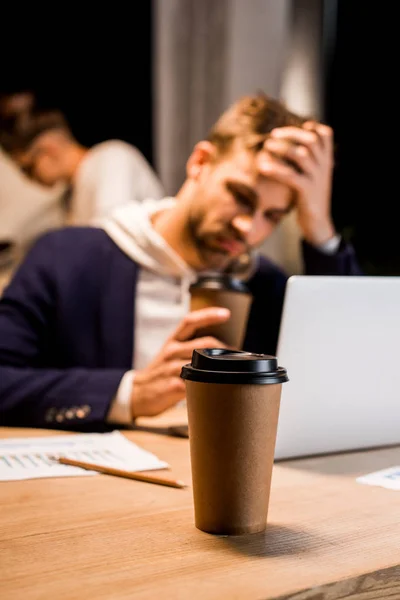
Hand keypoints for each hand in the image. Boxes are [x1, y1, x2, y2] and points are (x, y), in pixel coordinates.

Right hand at [130, 307, 229, 417]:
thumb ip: (189, 347)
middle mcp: (171, 351)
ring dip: (219, 366)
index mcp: (172, 341)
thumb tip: (219, 345)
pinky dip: (207, 384)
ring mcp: (171, 368)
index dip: (208, 315)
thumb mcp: (170, 354)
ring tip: (232, 371)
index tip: (226, 313)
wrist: (137, 393)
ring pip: (200, 362)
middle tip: (237, 354)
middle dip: (223, 348)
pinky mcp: (173, 386)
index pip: (189, 321)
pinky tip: (215, 386)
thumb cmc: (159, 373)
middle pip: (202, 343)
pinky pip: (195, 383)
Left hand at [258, 121, 335, 245]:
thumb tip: (294, 146)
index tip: (298, 126)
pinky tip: (262, 167)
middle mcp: (324, 167)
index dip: (313, 127)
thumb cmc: (310, 199)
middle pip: (311, 140)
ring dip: (282, 147)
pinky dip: (275, 169)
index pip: (326, 135)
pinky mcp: (307, 191)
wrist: (317, 224)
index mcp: (326, 162)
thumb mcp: (313, 177)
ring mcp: (316, 178)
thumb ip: (308, 162)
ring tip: (266, 145)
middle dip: (291, 133)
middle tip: (273, 134)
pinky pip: (291, 176)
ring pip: (301, 155)